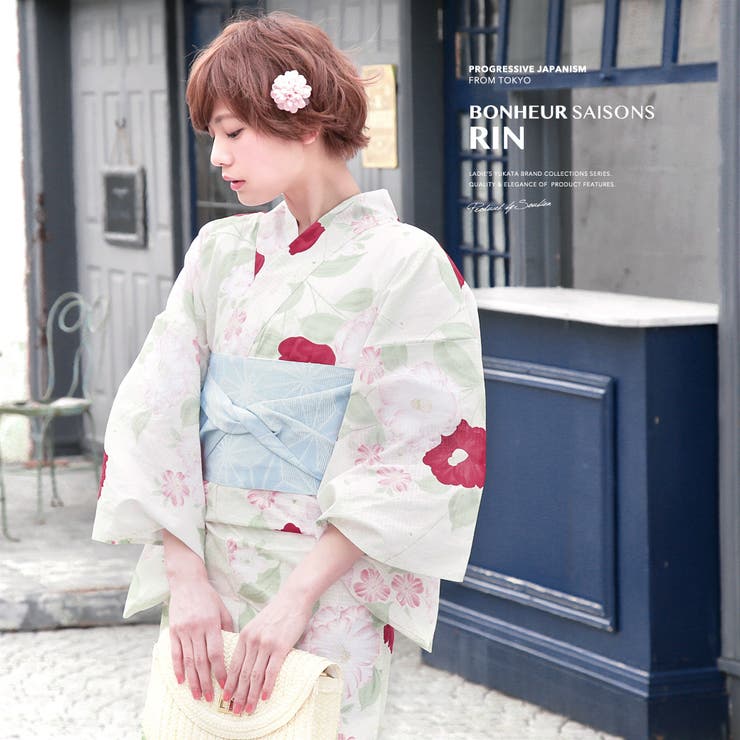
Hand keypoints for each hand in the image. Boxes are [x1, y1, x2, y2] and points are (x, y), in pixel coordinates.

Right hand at [168, 576, 234, 701]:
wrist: (187, 583)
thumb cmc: (209, 597)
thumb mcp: (222, 609)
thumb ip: (227, 628)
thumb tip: (235, 649)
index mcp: (211, 624)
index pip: (217, 653)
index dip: (221, 671)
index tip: (226, 685)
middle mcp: (197, 629)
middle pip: (202, 661)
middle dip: (206, 682)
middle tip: (211, 699)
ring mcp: (183, 631)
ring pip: (188, 661)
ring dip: (192, 680)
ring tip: (197, 696)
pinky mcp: (173, 631)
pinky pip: (175, 654)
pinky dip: (178, 669)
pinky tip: (180, 682)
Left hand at [222, 589, 312, 714]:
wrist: (293, 598)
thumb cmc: (277, 612)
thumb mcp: (257, 624)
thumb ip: (250, 640)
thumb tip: (246, 661)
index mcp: (244, 636)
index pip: (233, 665)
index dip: (230, 683)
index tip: (226, 698)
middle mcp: (252, 641)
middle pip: (243, 673)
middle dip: (238, 695)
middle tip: (235, 711)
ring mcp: (266, 644)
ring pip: (255, 675)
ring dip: (251, 695)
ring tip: (249, 709)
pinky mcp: (281, 646)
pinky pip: (271, 671)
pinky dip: (267, 686)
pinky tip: (265, 697)